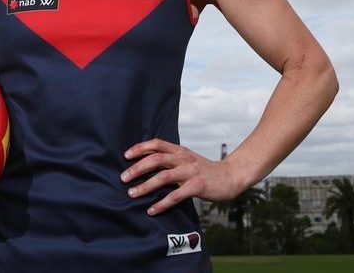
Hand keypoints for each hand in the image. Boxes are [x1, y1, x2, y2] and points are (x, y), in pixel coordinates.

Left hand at [121, 139, 240, 215]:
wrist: (230, 177)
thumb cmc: (205, 170)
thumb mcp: (188, 159)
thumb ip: (171, 159)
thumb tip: (147, 164)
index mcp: (180, 150)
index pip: (157, 143)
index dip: (140, 148)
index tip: (126, 155)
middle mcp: (184, 158)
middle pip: (156, 159)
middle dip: (137, 168)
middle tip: (123, 178)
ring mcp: (191, 172)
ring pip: (163, 176)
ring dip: (145, 186)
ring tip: (132, 193)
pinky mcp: (197, 186)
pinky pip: (175, 195)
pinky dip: (162, 203)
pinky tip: (152, 210)